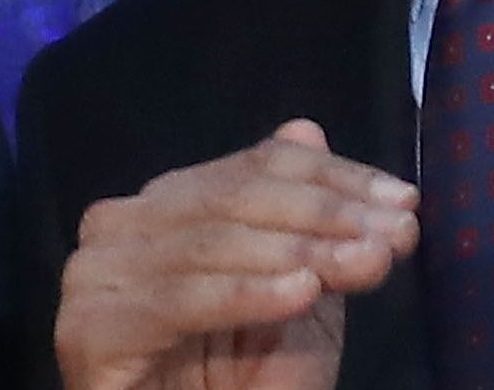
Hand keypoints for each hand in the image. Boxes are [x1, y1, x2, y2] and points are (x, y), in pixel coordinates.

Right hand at [54, 119, 419, 389]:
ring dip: (299, 251)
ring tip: (366, 263)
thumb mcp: (295, 300)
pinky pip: (179, 301)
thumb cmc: (240, 384)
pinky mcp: (88, 330)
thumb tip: (308, 128)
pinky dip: (246, 293)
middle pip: (230, 198)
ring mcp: (94, 276)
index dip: (332, 177)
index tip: (404, 200)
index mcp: (161, 206)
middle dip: (324, 214)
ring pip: (210, 243)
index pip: (251, 168)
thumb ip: (302, 222)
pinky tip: (302, 293)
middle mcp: (117, 227)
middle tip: (396, 232)